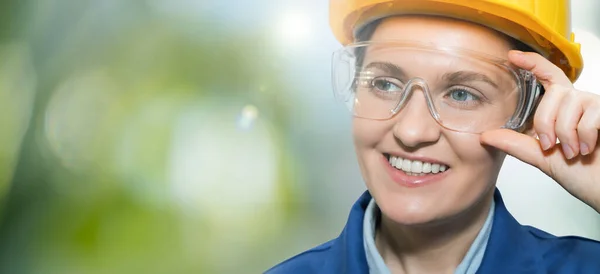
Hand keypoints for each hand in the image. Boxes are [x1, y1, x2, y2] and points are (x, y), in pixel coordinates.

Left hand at [480, 50, 599, 212]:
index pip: (547, 76)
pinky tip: (588, 149)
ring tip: (573, 152)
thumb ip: (515, 144)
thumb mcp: (541, 157)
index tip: (512, 56)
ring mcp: (598, 106)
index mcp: (562, 109)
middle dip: (546, 123)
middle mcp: (580, 102)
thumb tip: (485, 136)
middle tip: (549, 146)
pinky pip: (590, 115)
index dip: (532, 62)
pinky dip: (585, 136)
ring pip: (570, 104)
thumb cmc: (582, 175)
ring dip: (566, 134)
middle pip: (554, 93)